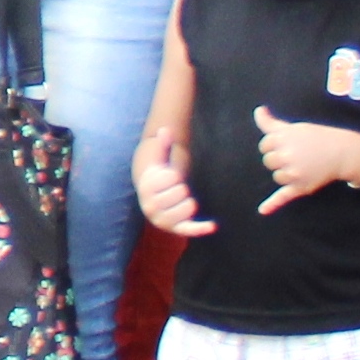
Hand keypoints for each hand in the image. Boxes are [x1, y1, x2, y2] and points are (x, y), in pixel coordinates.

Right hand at [134, 121, 209, 236]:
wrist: (153, 202)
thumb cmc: (158, 179)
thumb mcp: (158, 162)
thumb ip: (162, 146)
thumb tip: (165, 129)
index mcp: (146, 188)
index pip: (172, 177)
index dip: (174, 175)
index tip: (167, 178)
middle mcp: (150, 207)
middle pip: (182, 192)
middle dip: (182, 189)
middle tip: (174, 191)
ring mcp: (163, 220)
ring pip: (189, 207)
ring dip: (189, 202)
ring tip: (180, 201)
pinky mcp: (176, 230)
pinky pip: (189, 229)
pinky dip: (201, 228)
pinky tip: (213, 225)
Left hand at [252, 111, 359, 209]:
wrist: (342, 152)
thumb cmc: (315, 138)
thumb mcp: (292, 128)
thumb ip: (271, 123)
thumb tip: (258, 111)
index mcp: (282, 139)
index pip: (265, 145)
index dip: (275, 144)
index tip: (289, 143)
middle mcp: (286, 155)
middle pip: (268, 161)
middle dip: (279, 158)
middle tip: (297, 154)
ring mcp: (294, 173)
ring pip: (276, 176)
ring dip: (285, 172)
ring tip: (303, 165)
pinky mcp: (300, 187)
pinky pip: (283, 197)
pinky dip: (272, 204)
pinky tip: (262, 210)